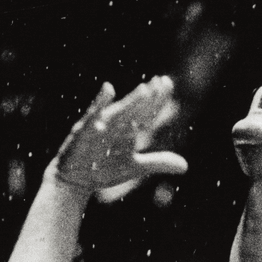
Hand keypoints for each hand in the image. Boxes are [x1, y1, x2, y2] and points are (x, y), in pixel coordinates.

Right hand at [45, 75, 187, 198]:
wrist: (75, 179)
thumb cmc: (104, 168)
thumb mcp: (135, 167)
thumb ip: (158, 162)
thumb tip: (186, 166)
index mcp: (129, 131)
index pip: (147, 113)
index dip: (158, 100)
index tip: (168, 83)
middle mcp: (116, 125)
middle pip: (136, 110)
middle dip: (148, 98)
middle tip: (160, 82)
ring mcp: (100, 128)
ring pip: (118, 114)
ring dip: (131, 103)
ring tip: (144, 90)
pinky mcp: (84, 135)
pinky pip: (93, 119)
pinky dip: (100, 106)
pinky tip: (109, 91)